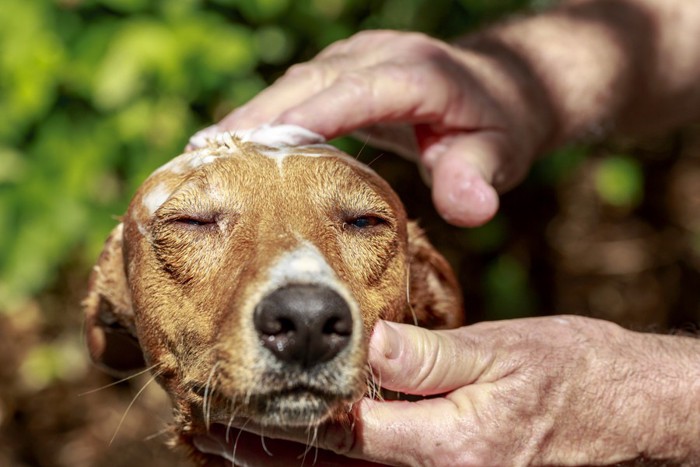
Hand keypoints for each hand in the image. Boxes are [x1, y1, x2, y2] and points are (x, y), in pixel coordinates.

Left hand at [194, 317, 699, 464]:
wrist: (616, 409)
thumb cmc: (566, 373)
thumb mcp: (504, 352)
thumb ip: (432, 357)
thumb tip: (368, 346)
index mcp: (450, 445)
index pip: (345, 434)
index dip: (282, 419)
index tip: (229, 402)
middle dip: (263, 452)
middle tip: (202, 429)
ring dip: (281, 462)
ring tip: (222, 442)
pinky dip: (325, 460)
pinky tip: (293, 445)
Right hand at [211, 30, 553, 226]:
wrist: (503, 87)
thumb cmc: (499, 125)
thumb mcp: (501, 154)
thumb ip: (479, 178)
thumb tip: (469, 208)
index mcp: (417, 72)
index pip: (352, 93)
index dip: (301, 118)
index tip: (250, 147)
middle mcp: (380, 55)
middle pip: (307, 83)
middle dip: (255, 120)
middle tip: (201, 161)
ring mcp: (359, 59)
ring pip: (294, 85)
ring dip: (251, 119)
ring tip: (202, 158)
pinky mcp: (347, 71)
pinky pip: (299, 92)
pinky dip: (267, 118)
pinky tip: (238, 148)